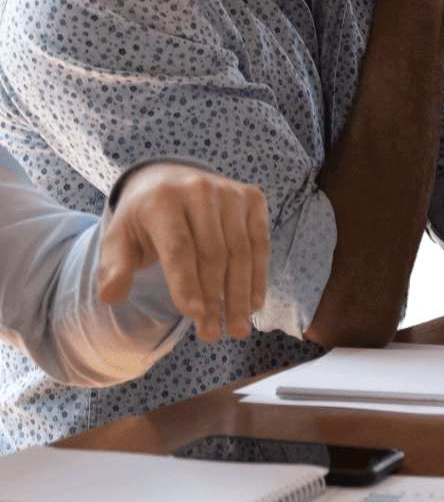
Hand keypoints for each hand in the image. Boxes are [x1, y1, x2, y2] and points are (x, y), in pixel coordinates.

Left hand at [99, 163, 270, 344]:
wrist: (169, 180)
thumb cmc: (142, 220)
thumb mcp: (118, 239)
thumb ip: (113, 267)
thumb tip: (111, 296)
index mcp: (163, 200)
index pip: (178, 246)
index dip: (186, 282)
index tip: (194, 315)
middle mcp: (201, 189)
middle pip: (213, 251)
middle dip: (215, 297)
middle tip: (213, 335)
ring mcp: (230, 191)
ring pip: (240, 249)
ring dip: (240, 293)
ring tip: (237, 328)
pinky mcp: (252, 197)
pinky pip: (260, 240)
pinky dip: (259, 274)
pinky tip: (254, 302)